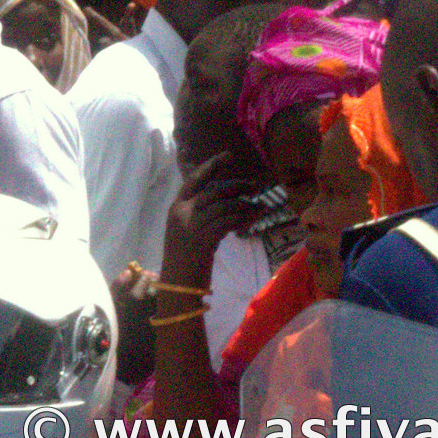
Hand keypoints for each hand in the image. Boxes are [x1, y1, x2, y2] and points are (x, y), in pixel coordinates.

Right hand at [163, 151, 263, 275]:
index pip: (194, 179)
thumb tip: (226, 202)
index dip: (212, 166)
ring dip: (246, 205)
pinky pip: (229, 222)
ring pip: (224, 206)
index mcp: (176, 207)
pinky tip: (255, 218)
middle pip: (214, 191)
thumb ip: (199, 213)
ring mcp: (193, 224)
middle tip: (255, 186)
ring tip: (261, 207)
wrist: (178, 282)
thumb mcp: (185, 229)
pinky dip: (244, 218)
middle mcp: (183, 212)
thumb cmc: (183, 258)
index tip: (229, 155)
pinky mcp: (205, 238)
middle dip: (237, 186)